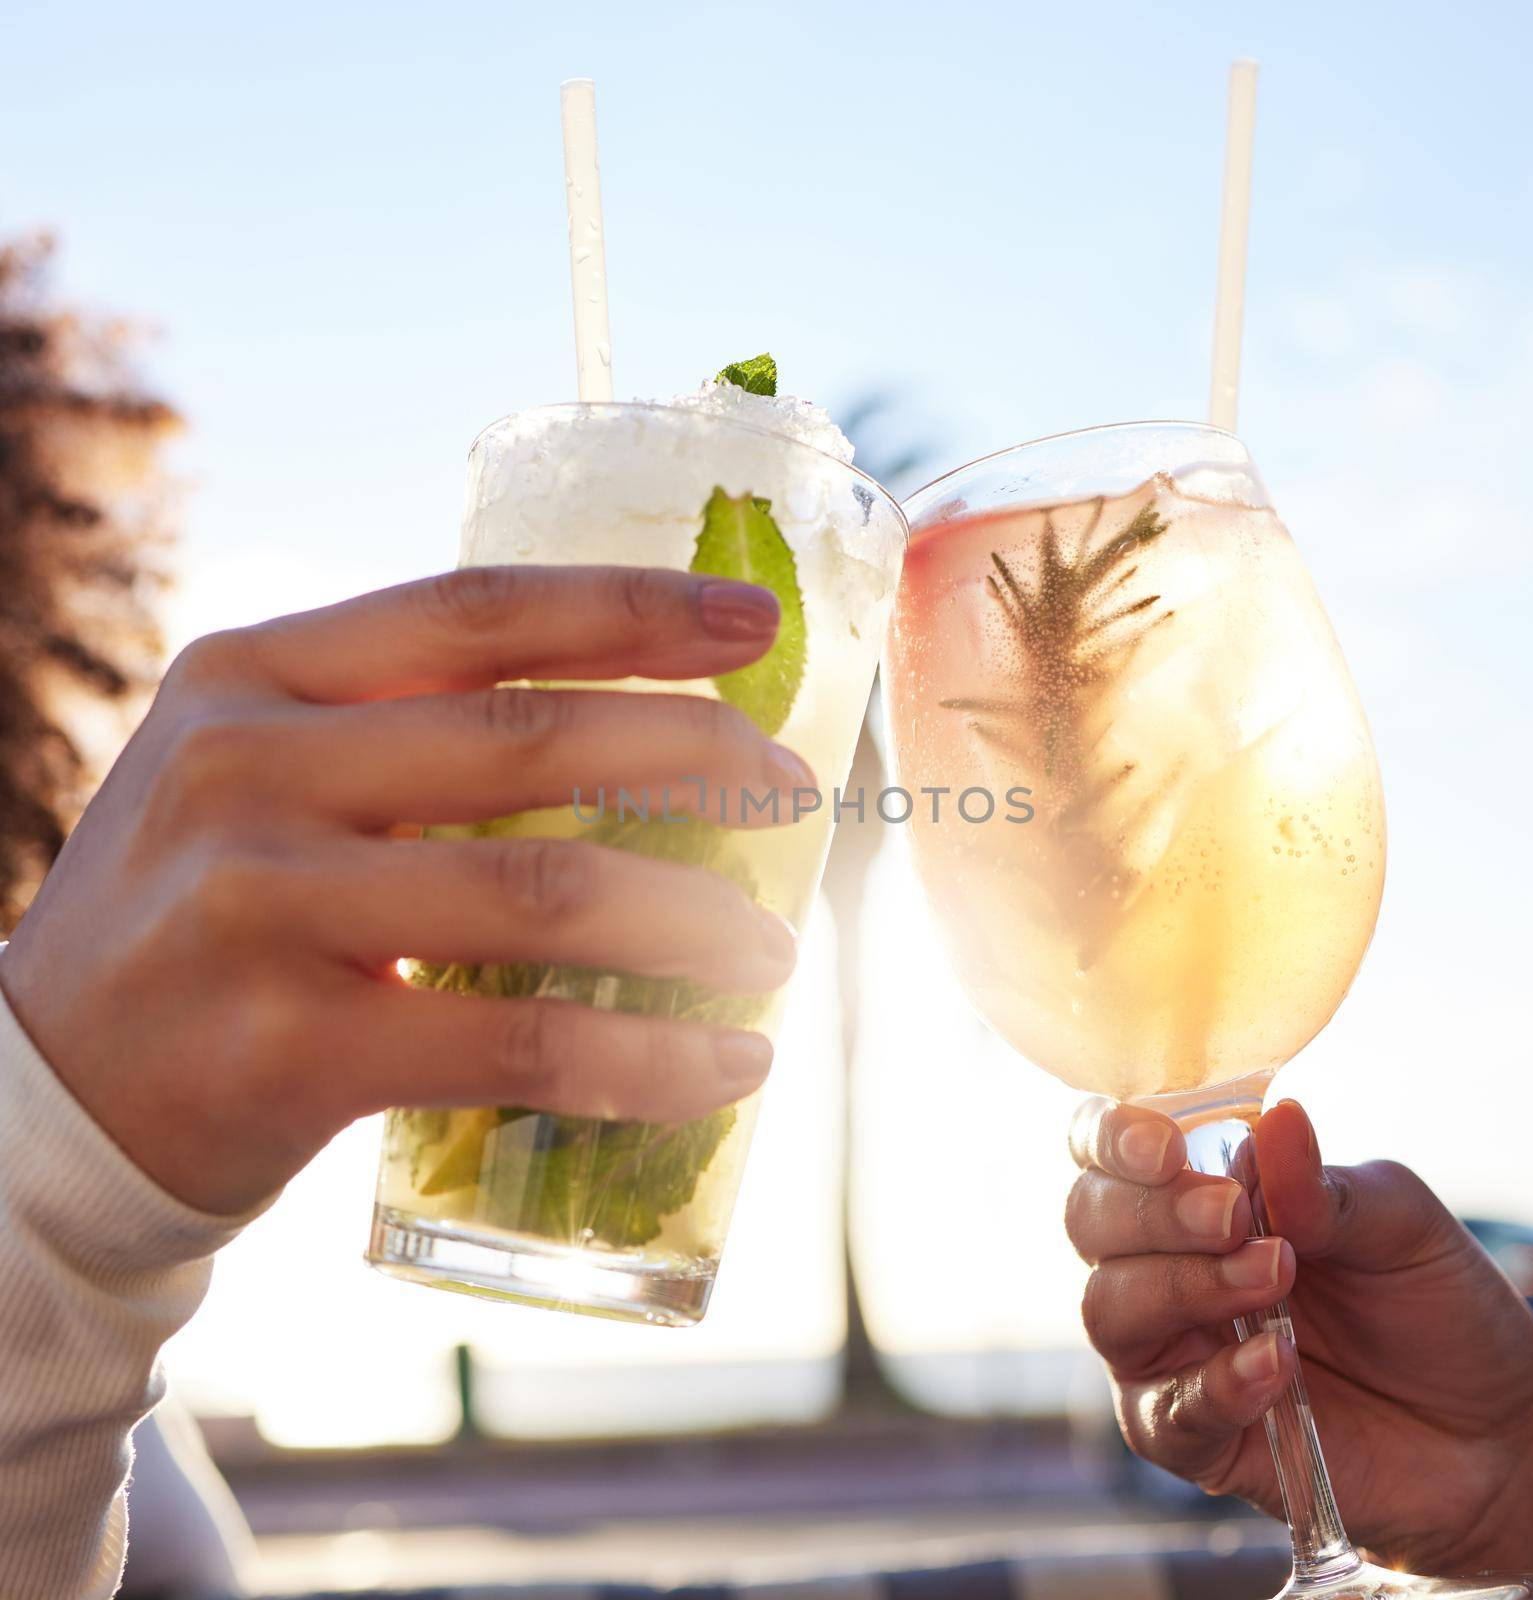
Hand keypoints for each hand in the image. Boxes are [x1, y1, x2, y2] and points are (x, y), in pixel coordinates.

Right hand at [0, 566, 811, 1215]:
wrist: (42, 1096)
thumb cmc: (204, 916)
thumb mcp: (260, 776)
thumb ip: (401, 730)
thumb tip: (631, 722)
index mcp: (255, 676)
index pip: (478, 612)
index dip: (635, 609)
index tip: (758, 624)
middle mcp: (248, 771)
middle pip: (531, 737)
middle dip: (695, 755)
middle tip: (793, 790)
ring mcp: (262, 910)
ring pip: (544, 891)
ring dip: (693, 917)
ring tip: (772, 949)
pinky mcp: (290, 1052)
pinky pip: (520, 1046)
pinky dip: (647, 1057)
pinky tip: (726, 1064)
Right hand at [1068, 1098, 1532, 1585]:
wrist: (1497, 1437)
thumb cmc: (1435, 1309)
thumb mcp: (1400, 1225)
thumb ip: (1324, 1185)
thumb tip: (1276, 1118)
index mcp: (1196, 1192)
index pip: (1104, 1147)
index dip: (1110, 1138)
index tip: (1166, 1149)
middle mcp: (1163, 1263)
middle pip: (1088, 1219)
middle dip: (1151, 1212)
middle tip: (1233, 1217)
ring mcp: (1172, 1352)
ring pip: (1107, 1309)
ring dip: (1185, 1287)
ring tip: (1274, 1281)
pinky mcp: (1196, 1439)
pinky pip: (1164, 1414)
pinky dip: (1215, 1383)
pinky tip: (1276, 1364)